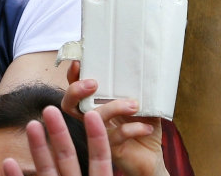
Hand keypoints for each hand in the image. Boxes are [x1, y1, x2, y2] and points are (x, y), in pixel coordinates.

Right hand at [3, 106, 112, 175]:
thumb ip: (109, 172)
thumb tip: (144, 171)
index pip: (100, 159)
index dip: (97, 137)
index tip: (92, 114)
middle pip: (67, 156)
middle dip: (59, 132)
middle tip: (50, 108)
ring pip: (46, 168)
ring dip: (37, 147)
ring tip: (31, 124)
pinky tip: (7, 161)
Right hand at [61, 61, 165, 175]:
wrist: (152, 157)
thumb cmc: (143, 126)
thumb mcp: (143, 104)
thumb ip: (138, 90)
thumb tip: (144, 72)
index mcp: (95, 105)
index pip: (76, 90)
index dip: (73, 77)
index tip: (79, 63)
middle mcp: (91, 119)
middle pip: (69, 105)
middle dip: (75, 91)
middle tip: (93, 84)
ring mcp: (97, 134)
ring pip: (93, 118)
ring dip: (113, 107)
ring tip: (134, 105)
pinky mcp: (109, 149)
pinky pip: (117, 135)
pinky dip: (133, 128)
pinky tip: (147, 128)